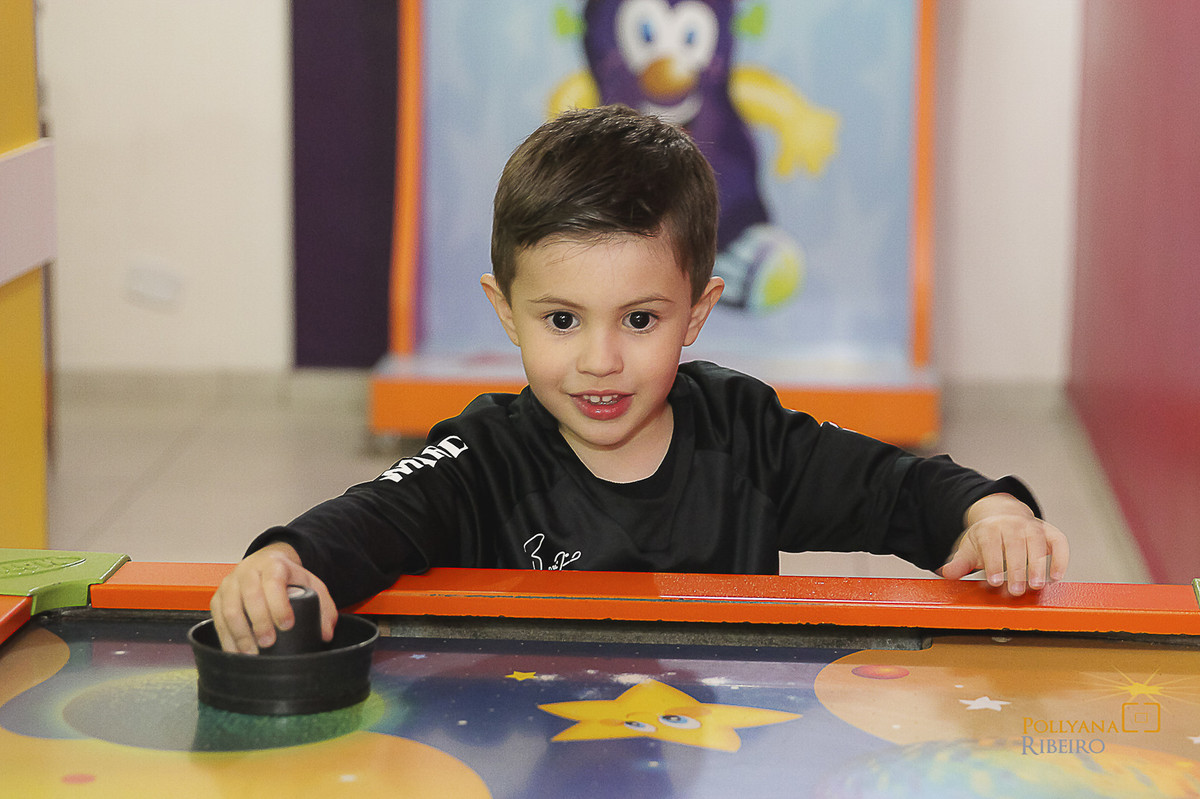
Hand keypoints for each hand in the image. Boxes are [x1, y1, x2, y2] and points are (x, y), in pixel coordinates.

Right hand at [209, 542, 337, 653]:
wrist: (266, 563)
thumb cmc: (288, 577)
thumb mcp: (311, 584)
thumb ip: (324, 607)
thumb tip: (326, 633)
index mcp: (273, 565)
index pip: (273, 583)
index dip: (279, 606)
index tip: (287, 625)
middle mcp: (248, 572)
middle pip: (249, 597)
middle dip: (259, 623)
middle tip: (268, 643)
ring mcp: (230, 584)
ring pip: (229, 610)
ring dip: (240, 635)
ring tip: (252, 654)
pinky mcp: (217, 598)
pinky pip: (218, 619)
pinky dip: (226, 639)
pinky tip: (236, 652)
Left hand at [938, 493, 1069, 595]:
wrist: (1002, 515)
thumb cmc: (985, 538)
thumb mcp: (969, 547)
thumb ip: (960, 562)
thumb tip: (946, 572)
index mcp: (989, 527)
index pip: (991, 543)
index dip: (993, 562)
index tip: (995, 581)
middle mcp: (1012, 524)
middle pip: (1015, 544)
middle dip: (1017, 568)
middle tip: (1017, 590)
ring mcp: (1032, 526)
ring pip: (1037, 543)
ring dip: (1039, 565)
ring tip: (1037, 585)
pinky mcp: (1049, 531)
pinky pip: (1059, 541)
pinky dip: (1061, 557)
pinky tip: (1057, 576)